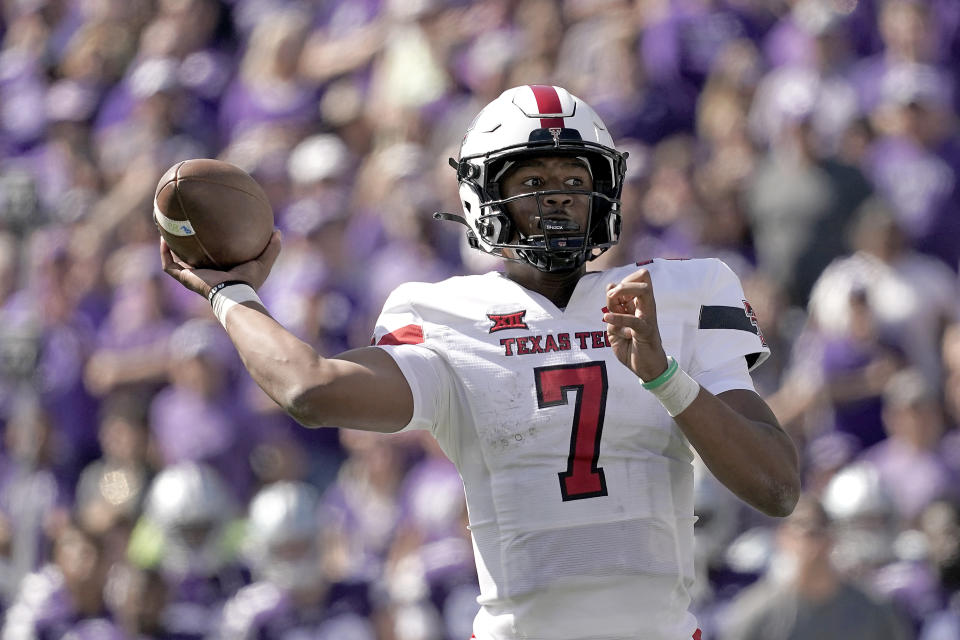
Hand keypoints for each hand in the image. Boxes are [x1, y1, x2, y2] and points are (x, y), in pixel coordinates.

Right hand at [160, 230, 281, 297]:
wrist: (234, 294)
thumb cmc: (248, 282)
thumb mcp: (263, 262)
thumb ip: (272, 248)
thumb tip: (278, 231)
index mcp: (218, 270)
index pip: (210, 257)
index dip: (207, 246)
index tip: (205, 230)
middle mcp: (202, 273)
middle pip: (190, 258)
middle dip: (184, 245)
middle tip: (181, 226)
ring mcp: (191, 276)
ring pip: (174, 261)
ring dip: (168, 248)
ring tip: (165, 230)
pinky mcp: (184, 278)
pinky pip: (168, 265)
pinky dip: (164, 253)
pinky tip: (163, 238)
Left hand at [603, 269, 668, 380]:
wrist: (646, 368)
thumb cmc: (631, 346)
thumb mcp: (615, 326)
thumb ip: (613, 308)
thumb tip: (610, 285)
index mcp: (639, 304)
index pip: (637, 279)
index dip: (622, 282)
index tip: (612, 298)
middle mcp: (646, 307)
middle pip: (643, 278)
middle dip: (622, 284)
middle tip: (611, 299)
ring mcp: (648, 317)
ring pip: (643, 290)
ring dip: (622, 293)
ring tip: (611, 307)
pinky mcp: (646, 331)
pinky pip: (633, 320)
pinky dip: (618, 317)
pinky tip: (607, 318)